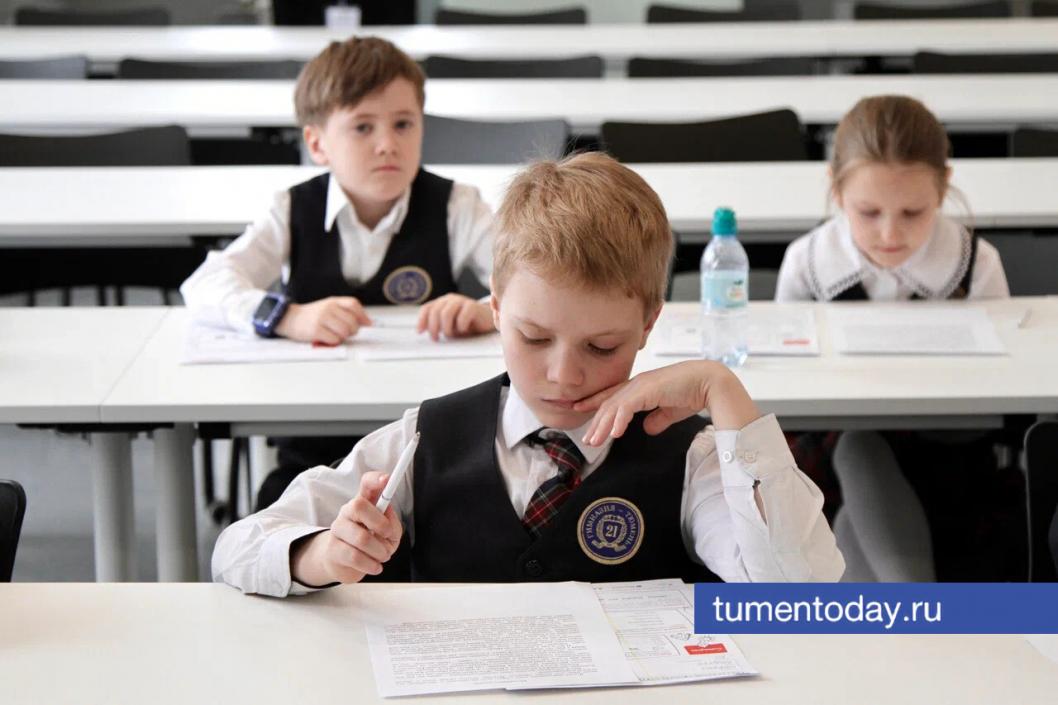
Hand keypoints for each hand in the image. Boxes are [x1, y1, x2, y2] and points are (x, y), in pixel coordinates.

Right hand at [275, 296, 371, 344]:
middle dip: (353, 330)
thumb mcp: (328, 307)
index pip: (353, 304)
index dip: (362, 315)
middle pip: (351, 321)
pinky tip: (327, 338)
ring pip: (344, 331)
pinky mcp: (315, 330)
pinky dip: (334, 342)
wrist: (290, 318)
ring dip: (343, 337)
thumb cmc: (311, 315)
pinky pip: (334, 339)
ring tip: (335, 335)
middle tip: (347, 333)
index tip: (367, 324)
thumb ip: (345, 312)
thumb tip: (366, 322)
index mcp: (332, 301)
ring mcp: (321, 318)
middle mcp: (328, 308)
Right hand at [291, 472, 402, 585]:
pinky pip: (355, 557)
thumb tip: (388, 524)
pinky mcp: (333, 549)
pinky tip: (376, 566)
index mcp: (364, 502)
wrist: (343, 563)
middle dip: (380, 524)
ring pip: (361, 538)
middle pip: (358, 506)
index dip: (375, 479)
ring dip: (379, 551)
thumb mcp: (389, 534)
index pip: (366, 484)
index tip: (387, 479)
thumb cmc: (371, 543)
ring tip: (383, 556)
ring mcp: (338, 529)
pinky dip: (371, 565)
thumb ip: (392, 525)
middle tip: (388, 537)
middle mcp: (348, 511)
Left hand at [416, 293, 494, 340]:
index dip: (421, 320)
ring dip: (447, 328)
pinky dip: (461, 326)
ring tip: (452, 335)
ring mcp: (462, 301)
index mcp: (442, 303)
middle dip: (433, 327)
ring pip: (446, 313)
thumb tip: (422, 331)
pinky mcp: (472, 306)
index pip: (427, 308)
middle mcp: (450, 299)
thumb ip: (437, 325)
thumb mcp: (449, 326)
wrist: (486, 321)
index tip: (420, 332)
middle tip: (436, 339)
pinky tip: (465, 329)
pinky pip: (462, 316)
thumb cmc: (466, 325)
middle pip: (435, 311)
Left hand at [573, 360, 760, 445]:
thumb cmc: (693, 393)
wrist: (710, 382)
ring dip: (603, 425)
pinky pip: (627, 407)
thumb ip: (657, 419)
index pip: (612, 396)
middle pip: (609, 403)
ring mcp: (641, 386)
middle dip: (596, 421)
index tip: (580, 411)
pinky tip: (614, 434)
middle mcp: (637, 384)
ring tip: (594, 441)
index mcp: (641, 387)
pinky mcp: (648, 390)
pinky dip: (619, 420)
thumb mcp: (670, 411)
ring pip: (614, 407)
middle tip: (587, 439)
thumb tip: (647, 429)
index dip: (595, 403)